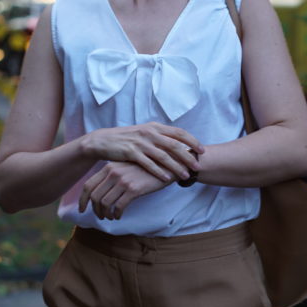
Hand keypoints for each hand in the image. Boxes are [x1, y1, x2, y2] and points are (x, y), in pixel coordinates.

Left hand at [79, 161, 168, 219]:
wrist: (166, 165)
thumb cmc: (145, 168)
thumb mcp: (126, 166)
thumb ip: (113, 174)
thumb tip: (100, 190)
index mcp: (109, 167)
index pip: (88, 185)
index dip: (83, 200)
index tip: (83, 209)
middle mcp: (113, 173)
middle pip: (95, 197)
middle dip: (95, 210)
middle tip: (100, 216)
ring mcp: (123, 181)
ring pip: (106, 203)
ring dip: (106, 214)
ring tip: (111, 217)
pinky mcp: (134, 189)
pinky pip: (119, 206)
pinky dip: (117, 214)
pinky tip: (119, 216)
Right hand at [82, 122, 202, 181]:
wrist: (103, 141)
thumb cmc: (127, 138)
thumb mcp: (145, 133)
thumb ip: (161, 136)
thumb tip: (179, 142)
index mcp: (155, 127)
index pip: (179, 132)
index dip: (192, 141)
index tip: (202, 150)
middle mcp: (150, 133)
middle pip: (174, 145)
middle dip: (188, 156)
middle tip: (198, 166)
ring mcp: (140, 142)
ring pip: (163, 156)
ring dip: (176, 166)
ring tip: (185, 175)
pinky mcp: (130, 152)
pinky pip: (148, 164)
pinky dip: (159, 171)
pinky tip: (167, 178)